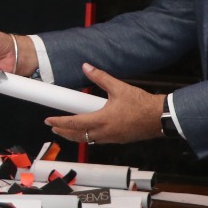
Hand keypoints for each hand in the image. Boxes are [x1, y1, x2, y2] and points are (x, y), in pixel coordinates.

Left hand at [44, 64, 166, 145]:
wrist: (159, 117)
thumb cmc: (142, 104)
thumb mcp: (119, 87)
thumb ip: (100, 77)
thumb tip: (87, 67)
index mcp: (102, 119)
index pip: (74, 123)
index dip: (59, 122)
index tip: (49, 120)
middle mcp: (104, 132)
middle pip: (77, 136)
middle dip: (63, 132)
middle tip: (53, 127)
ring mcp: (111, 138)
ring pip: (87, 140)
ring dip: (75, 136)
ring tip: (66, 130)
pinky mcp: (118, 140)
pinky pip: (98, 141)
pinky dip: (88, 137)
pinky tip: (87, 132)